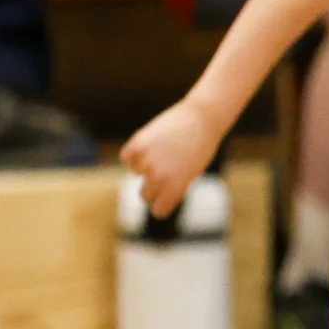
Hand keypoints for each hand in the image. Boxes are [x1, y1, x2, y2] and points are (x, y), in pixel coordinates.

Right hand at [121, 96, 226, 217]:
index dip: (161, 205)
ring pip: (136, 172)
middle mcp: (159, 177)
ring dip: (144, 164)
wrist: (201, 118)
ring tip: (163, 150)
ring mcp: (147, 161)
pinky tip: (149, 145)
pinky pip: (126, 157)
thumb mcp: (192, 172)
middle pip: (145, 194)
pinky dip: (134, 153)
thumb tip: (155, 198)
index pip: (159, 210)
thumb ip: (174, 187)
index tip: (163, 200)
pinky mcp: (137, 145)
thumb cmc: (201, 147)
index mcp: (176, 188)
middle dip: (152, 187)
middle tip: (163, 173)